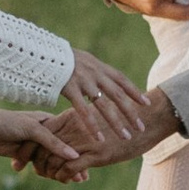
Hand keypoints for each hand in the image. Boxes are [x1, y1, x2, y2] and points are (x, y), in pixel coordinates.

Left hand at [0, 106, 90, 181]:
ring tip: (72, 181)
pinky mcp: (21, 154)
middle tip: (83, 178)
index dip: (78, 151)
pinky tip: (54, 179)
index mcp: (47, 120)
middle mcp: (42, 132)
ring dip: (60, 169)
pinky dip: (46, 172)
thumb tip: (74, 156)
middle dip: (72, 163)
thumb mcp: (33, 129)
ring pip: (50, 159)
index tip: (89, 163)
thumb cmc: (6, 122)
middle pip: (61, 150)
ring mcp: (32, 144)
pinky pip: (37, 165)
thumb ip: (53, 142)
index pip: (67, 137)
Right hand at [57, 60, 179, 168]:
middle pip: (117, 95)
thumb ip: (94, 71)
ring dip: (116, 122)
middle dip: (131, 112)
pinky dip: (92, 125)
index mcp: (98, 67)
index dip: (134, 91)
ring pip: (104, 105)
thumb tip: (105, 80)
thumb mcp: (81, 60)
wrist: (41, 52)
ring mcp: (83, 81)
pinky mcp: (69, 89)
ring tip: (126, 137)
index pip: (121, 79)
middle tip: (141, 128)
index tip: (147, 104)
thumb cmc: (59, 59)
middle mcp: (94, 73)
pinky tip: (99, 138)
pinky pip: (83, 110)